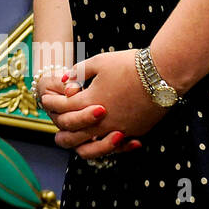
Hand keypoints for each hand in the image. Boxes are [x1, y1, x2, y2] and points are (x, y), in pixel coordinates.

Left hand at [42, 50, 164, 158]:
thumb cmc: (128, 64)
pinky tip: (105, 139)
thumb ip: (78, 73)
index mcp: (89, 101)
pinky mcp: (136, 131)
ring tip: (77, 138)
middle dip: (61, 129)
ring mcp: (120, 128)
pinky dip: (108, 144)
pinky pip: (117, 145)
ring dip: (82, 143)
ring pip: (93, 146)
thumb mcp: (98, 62)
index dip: (52, 103)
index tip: (45, 99)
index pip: (63, 108)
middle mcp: (102, 121)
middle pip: (73, 134)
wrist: (162, 73)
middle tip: (55, 124)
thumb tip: (64, 81)